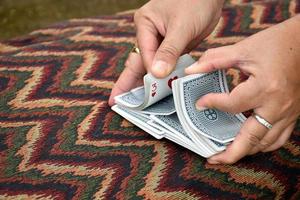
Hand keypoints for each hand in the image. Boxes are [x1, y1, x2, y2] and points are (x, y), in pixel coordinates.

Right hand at [109, 0, 223, 105]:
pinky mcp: (172, 48)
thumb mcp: (181, 26)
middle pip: (137, 63)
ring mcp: (160, 42)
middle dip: (128, 83)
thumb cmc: (195, 2)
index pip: (145, 54)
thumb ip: (169, 50)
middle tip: (116, 102)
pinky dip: (160, 79)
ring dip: (144, 84)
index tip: (149, 93)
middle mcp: (149, 34)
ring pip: (149, 66)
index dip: (148, 74)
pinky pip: (164, 66)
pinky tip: (155, 92)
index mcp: (145, 24)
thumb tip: (156, 73)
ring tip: (132, 103)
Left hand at [185, 15, 299, 163]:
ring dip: (245, 151)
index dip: (212, 104)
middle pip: (251, 139)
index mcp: (265, 88)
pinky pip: (278, 139)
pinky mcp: (292, 114)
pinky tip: (249, 143)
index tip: (199, 103)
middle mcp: (277, 105)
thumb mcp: (243, 48)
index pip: (232, 105)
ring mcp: (287, 113)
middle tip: (212, 158)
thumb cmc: (276, 43)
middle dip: (230, 154)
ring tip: (227, 153)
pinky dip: (262, 145)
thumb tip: (192, 70)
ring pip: (265, 143)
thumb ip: (215, 60)